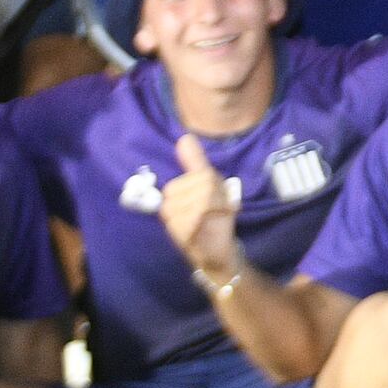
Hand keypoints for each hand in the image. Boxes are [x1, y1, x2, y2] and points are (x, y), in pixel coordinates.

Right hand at [159, 134, 247, 284]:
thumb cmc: (213, 217)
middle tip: (217, 211)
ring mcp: (172, 219)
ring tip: (214, 219)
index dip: (215, 186)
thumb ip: (195, 163)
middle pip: (201, 186)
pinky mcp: (178, 232)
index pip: (199, 174)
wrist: (216, 250)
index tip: (218, 199)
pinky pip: (196, 216)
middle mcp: (169, 203)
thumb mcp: (210, 186)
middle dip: (217, 198)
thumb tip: (185, 137)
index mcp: (175, 190)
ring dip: (215, 209)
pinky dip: (208, 220)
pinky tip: (208, 226)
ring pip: (199, 201)